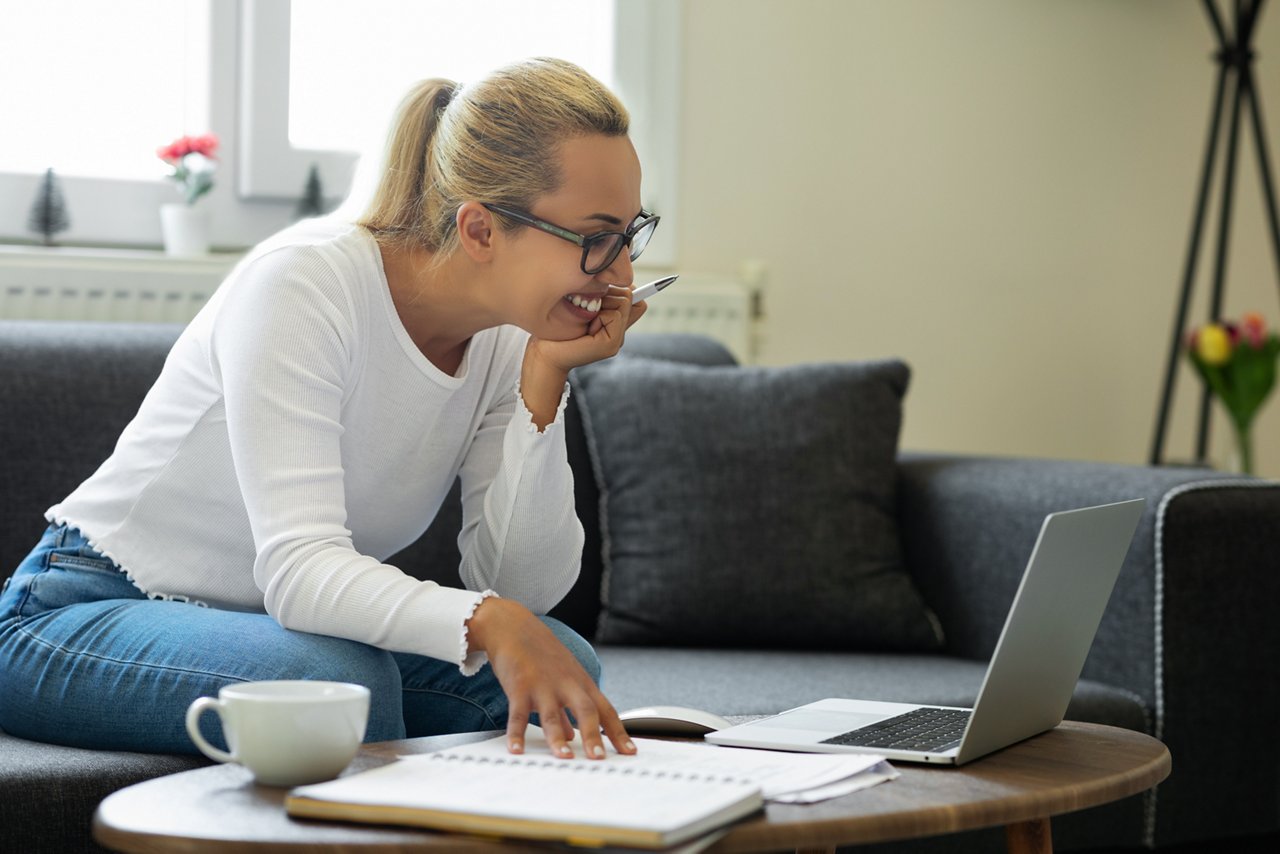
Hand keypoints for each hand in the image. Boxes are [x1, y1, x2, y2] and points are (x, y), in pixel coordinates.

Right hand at [466, 597, 636, 759]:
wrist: (514, 626)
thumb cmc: (541, 654)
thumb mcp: (564, 677)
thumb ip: (568, 709)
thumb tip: (571, 735)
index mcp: (581, 683)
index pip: (606, 710)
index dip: (619, 732)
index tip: (630, 753)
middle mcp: (566, 684)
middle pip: (586, 711)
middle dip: (594, 736)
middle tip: (599, 759)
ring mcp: (543, 685)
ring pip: (553, 715)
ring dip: (557, 738)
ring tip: (563, 757)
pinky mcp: (519, 686)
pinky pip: (518, 714)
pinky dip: (516, 733)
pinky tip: (517, 750)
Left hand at [530, 283, 648, 374]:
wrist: (545, 353)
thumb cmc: (556, 328)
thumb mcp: (581, 305)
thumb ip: (599, 295)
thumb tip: (614, 278)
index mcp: (613, 322)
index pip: (635, 297)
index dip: (624, 288)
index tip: (603, 292)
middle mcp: (619, 331)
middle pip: (629, 294)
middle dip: (607, 294)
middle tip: (587, 311)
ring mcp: (617, 340)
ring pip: (624, 302)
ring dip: (601, 305)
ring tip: (586, 322)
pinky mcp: (611, 345)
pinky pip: (615, 316)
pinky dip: (598, 317)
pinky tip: (586, 330)